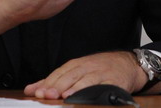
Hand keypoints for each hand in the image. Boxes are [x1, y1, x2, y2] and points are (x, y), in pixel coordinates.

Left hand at [24, 51, 148, 99]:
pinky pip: (101, 85)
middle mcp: (87, 66)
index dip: (47, 82)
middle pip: (69, 75)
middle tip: (44, 95)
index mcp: (77, 63)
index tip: (36, 92)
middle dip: (56, 85)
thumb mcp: (78, 70)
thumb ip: (55, 80)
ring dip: (72, 87)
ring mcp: (100, 72)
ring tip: (61, 96)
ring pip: (84, 79)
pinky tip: (83, 95)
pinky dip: (91, 89)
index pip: (59, 72)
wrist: (129, 64)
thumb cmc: (101, 68)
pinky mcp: (113, 80)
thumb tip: (31, 89)